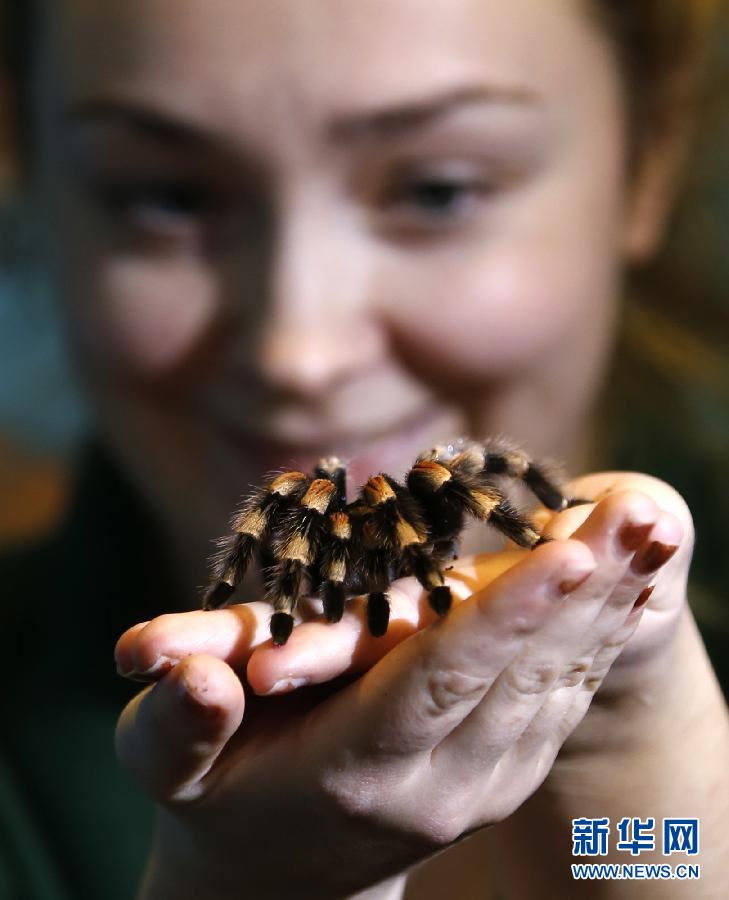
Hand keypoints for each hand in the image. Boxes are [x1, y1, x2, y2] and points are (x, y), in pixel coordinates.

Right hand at [115, 475, 683, 897]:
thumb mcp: (168, 764)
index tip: (567, 553)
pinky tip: (627, 579)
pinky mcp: (503, 775)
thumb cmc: (216, 794)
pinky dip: (600, 635)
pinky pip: (563, 699)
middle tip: (645, 512)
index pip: (441, 680)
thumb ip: (179, 719)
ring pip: (561, 685)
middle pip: (525, 676)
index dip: (501, 616)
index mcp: (356, 768)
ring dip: (609, 606)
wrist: (277, 875)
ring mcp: (482, 786)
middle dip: (588, 591)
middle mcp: (438, 785)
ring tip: (651, 528)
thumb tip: (192, 672)